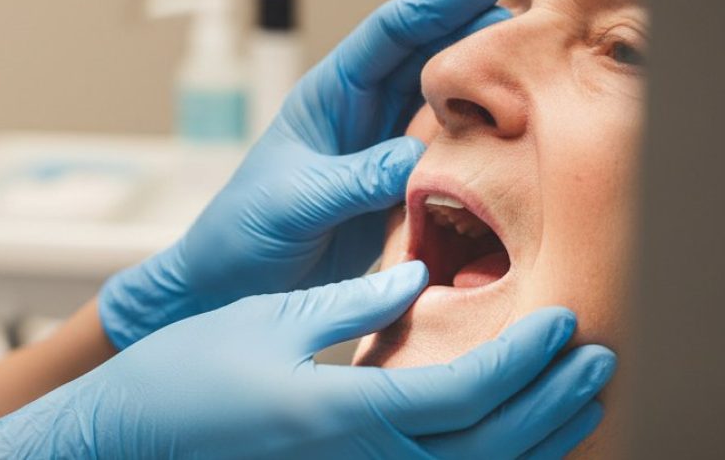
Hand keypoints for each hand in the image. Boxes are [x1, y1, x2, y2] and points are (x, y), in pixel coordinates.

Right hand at [0, 263, 615, 458]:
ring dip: (534, 441)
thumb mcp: (268, 323)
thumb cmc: (184, 376)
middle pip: (486, 451)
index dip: (522, 361)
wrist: (131, 438)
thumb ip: (353, 305)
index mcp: (340, 415)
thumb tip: (419, 281)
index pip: (464, 398)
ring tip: (573, 398)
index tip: (560, 321)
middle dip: (550, 406)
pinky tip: (507, 437)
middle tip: (593, 357)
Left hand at [99, 0, 512, 348]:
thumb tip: (416, 158)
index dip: (437, 4)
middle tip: (532, 34)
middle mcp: (361, 115)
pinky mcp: (398, 193)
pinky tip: (515, 147)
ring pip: (444, 107)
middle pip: (428, 58)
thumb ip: (353, 179)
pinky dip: (480, 151)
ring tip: (536, 85)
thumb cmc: (244, 231)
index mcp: (329, 95)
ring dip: (485, 95)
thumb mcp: (296, 200)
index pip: (388, 33)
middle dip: (476, 38)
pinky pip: (446, 161)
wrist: (231, 288)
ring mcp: (382, 153)